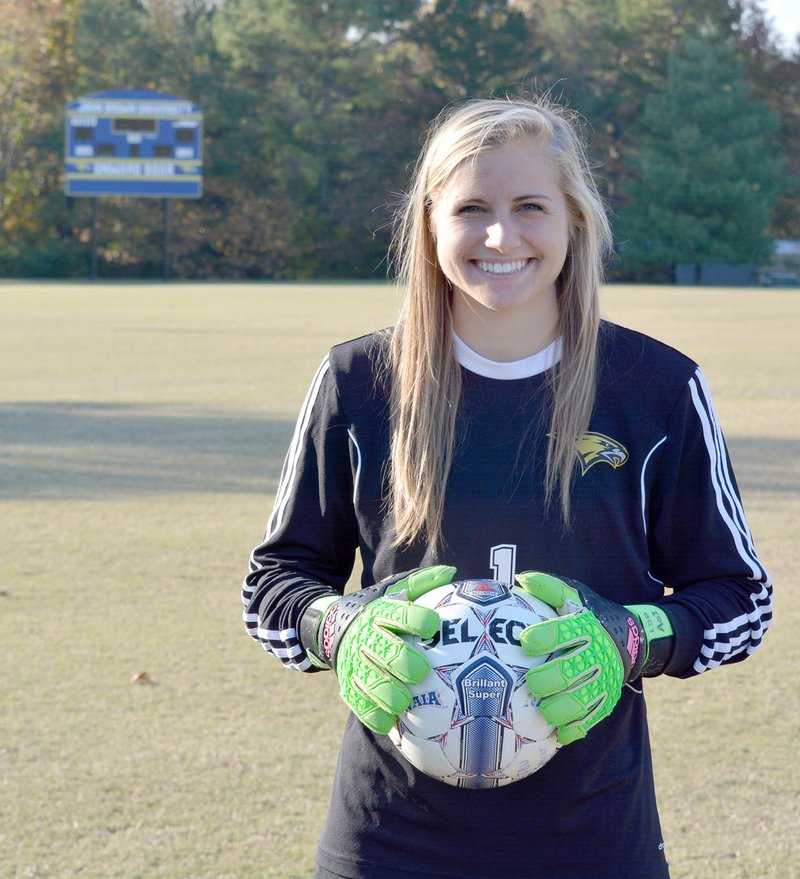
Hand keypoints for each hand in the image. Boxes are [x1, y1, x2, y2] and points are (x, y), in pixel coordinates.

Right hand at [300, 565, 455, 733]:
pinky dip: (375, 715)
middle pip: (385, 651)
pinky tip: (391, 722)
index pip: (399, 614)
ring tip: (406, 701)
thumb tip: (451, 571)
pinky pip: (360, 705)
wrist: (330, 628)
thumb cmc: (374, 610)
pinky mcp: (347, 686)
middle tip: (421, 671)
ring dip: (389, 694)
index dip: (417, 619)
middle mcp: (365, 638)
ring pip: (371, 682)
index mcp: (379, 613)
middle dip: (403, 662)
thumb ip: (420, 583)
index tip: (434, 625)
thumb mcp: (391, 591)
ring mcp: (354, 664)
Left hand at [517, 572, 658, 745]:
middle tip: (531, 683)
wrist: (632, 638)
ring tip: (543, 712)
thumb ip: (549, 588)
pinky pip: (590, 720)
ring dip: (560, 710)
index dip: (545, 637)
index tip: (526, 641)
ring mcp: (604, 680)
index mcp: (587, 627)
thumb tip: (522, 579)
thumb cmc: (590, 615)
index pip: (565, 631)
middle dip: (548, 680)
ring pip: (581, 700)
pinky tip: (557, 734)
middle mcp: (598, 655)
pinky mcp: (607, 700)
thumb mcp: (574, 596)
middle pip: (571, 671)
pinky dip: (574, 729)